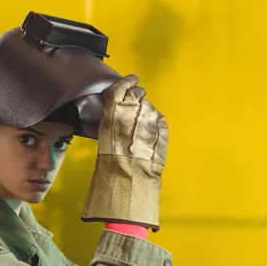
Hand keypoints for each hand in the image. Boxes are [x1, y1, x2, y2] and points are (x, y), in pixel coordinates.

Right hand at [81, 74, 168, 231]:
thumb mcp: (105, 144)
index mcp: (113, 118)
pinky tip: (153, 129)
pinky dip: (157, 123)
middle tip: (138, 98)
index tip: (131, 78)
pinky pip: (160, 121)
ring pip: (150, 108)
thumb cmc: (110, 171)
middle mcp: (132, 116)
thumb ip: (113, 126)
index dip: (126, 82)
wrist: (129, 186)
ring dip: (147, 111)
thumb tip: (120, 116)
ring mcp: (149, 123)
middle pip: (137, 96)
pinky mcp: (161, 134)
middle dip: (138, 96)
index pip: (120, 90)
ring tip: (144, 121)